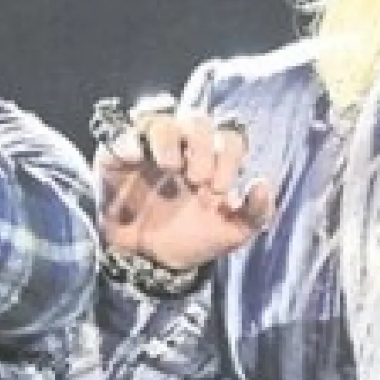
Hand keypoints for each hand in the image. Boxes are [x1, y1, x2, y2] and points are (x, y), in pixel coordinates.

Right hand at [94, 99, 273, 270]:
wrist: (149, 261)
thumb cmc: (191, 238)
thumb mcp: (231, 233)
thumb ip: (256, 213)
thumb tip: (262, 184)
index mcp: (213, 158)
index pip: (229, 136)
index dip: (229, 157)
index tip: (221, 190)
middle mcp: (183, 146)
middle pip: (197, 120)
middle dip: (202, 147)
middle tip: (198, 180)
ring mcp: (148, 148)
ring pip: (160, 118)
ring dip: (170, 140)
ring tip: (171, 167)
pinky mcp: (116, 157)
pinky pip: (120, 135)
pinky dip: (129, 141)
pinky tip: (137, 158)